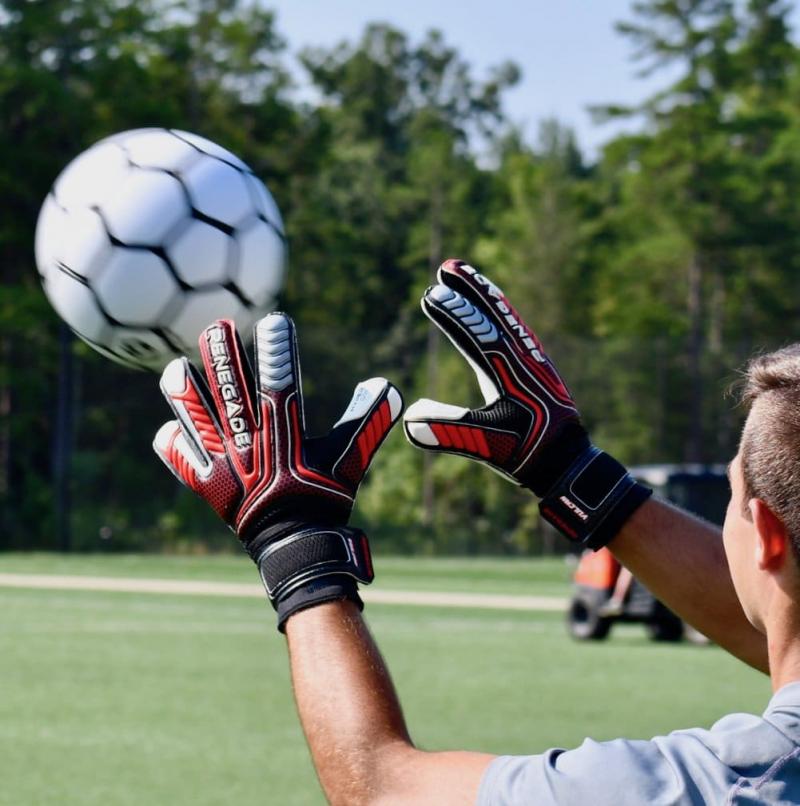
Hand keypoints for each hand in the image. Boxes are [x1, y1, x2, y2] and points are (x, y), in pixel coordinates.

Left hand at [153, 315, 402, 627]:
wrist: (296, 545)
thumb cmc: (325, 498)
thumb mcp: (350, 459)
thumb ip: (367, 421)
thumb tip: (389, 385)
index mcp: (284, 432)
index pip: (280, 381)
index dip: (278, 349)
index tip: (275, 320)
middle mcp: (250, 442)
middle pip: (232, 390)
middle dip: (223, 356)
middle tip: (216, 327)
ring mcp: (226, 463)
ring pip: (197, 419)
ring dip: (186, 393)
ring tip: (175, 368)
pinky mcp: (209, 485)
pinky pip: (185, 461)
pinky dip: (175, 446)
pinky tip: (168, 431)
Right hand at [403, 259, 649, 548]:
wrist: (568, 459)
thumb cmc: (524, 452)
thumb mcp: (484, 445)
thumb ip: (448, 432)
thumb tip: (409, 419)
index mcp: (508, 374)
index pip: (477, 334)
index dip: (454, 313)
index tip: (431, 293)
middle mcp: (523, 359)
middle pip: (494, 314)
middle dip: (471, 288)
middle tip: (448, 265)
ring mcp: (533, 358)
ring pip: (506, 316)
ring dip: (485, 294)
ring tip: (466, 275)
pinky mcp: (537, 364)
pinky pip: (514, 326)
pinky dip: (499, 310)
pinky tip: (492, 309)